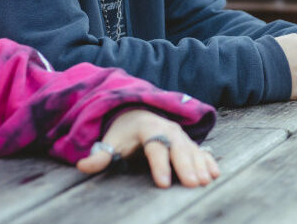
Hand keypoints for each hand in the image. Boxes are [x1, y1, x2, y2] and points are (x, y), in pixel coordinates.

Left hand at [76, 109, 218, 187]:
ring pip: (191, 149)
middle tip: (192, 184)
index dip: (159, 165)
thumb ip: (99, 155)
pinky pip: (200, 150)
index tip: (163, 183)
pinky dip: (208, 161)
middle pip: (178, 148)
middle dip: (186, 166)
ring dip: (200, 165)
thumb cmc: (124, 133)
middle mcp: (167, 129)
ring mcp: (180, 135)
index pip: (155, 147)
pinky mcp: (187, 142)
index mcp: (148, 128)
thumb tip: (82, 165)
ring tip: (205, 182)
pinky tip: (214, 174)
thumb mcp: (111, 141)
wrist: (138, 113)